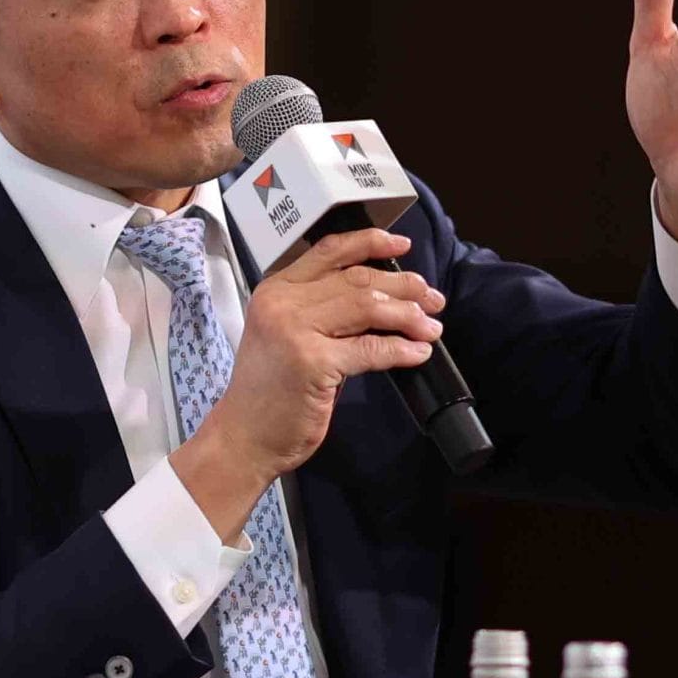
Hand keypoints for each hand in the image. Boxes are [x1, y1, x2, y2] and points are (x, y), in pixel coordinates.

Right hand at [170, 228, 443, 541]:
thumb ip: (323, 310)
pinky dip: (400, 349)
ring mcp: (295, 330)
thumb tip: (383, 299)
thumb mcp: (287, 334)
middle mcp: (283, 302)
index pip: (330, 251)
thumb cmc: (270, 391)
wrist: (244, 436)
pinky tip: (418, 353)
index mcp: (276, 288)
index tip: (402, 244)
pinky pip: (370, 348)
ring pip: (367, 307)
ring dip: (407, 316)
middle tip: (433, 298)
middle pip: (357, 279)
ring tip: (431, 326)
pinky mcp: (312, 361)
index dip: (370, 242)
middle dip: (403, 287)